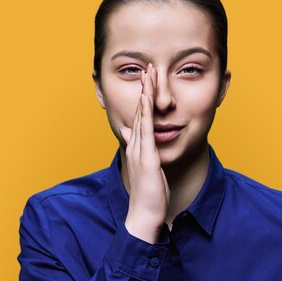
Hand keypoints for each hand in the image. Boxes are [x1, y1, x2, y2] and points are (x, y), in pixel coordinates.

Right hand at [119, 63, 169, 242]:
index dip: (144, 97)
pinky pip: (145, 130)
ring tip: (148, 74)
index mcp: (137, 146)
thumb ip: (141, 150)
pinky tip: (146, 98)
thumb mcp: (146, 167)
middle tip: (148, 68)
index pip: (141, 116)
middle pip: (140, 110)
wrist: (145, 213)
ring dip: (144, 93)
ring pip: (142, 115)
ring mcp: (139, 149)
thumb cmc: (149, 193)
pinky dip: (145, 112)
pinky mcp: (146, 156)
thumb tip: (132, 135)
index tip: (148, 80)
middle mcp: (136, 144)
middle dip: (144, 88)